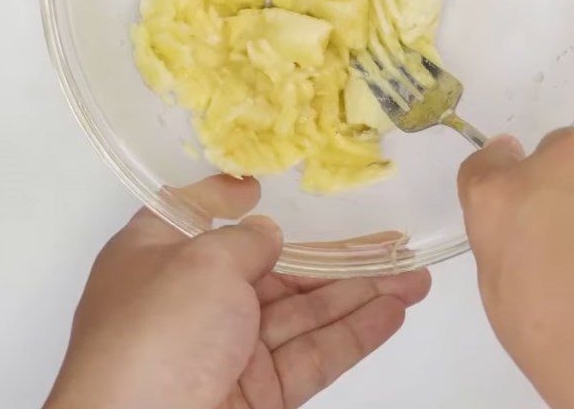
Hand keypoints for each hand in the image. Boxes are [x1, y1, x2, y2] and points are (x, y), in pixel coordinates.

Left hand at [45, 175, 430, 408]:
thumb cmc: (161, 330)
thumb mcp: (200, 262)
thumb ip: (245, 240)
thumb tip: (266, 233)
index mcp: (159, 256)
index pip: (194, 215)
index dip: (225, 197)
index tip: (258, 185)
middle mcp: (193, 299)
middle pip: (274, 268)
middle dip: (335, 256)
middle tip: (393, 241)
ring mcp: (228, 349)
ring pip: (304, 312)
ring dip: (360, 292)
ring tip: (414, 274)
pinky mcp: (257, 394)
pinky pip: (311, 355)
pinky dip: (353, 334)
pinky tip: (394, 311)